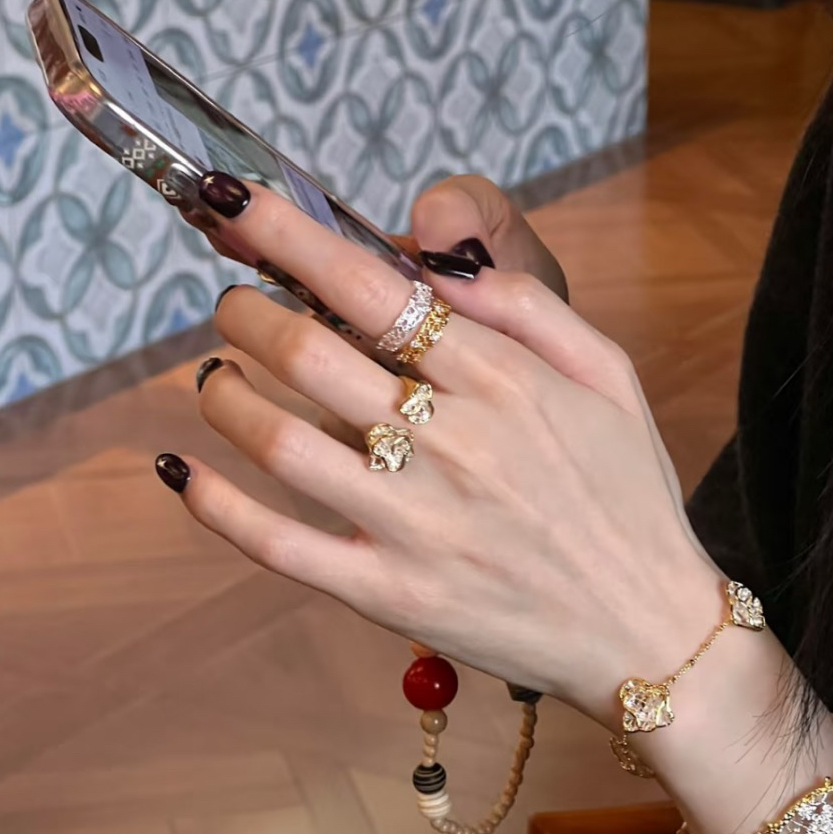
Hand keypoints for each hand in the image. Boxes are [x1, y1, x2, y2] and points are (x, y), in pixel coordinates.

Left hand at [162, 180, 722, 725]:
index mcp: (503, 379)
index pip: (369, 285)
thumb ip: (527, 304)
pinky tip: (185, 470)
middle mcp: (451, 443)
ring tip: (219, 376)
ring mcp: (413, 524)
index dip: (286, 235)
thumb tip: (438, 260)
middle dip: (247, 311)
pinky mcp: (389, 593)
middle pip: (306, 351)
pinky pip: (276, 542)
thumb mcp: (608, 374)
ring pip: (277, 438)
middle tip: (237, 306)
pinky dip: (214, 502)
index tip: (235, 202)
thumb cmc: (627, 496)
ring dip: (225, 392)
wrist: (647, 631)